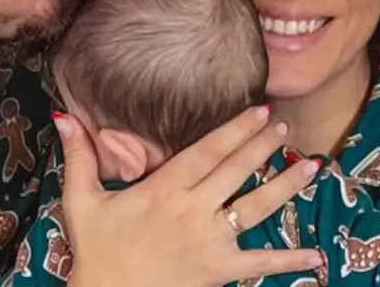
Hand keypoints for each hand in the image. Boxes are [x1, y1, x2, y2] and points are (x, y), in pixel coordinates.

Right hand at [54, 106, 323, 286]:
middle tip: (285, 124)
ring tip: (311, 165)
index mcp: (164, 189)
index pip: (208, 150)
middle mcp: (193, 210)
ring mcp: (210, 242)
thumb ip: (79, 156)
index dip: (236, 129)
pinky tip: (315, 255)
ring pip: (257, 208)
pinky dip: (288, 259)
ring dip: (286, 185)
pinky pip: (260, 265)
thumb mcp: (81, 200)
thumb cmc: (95, 251)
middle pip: (236, 170)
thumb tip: (64, 116)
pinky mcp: (219, 272)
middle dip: (263, 144)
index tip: (260, 109)